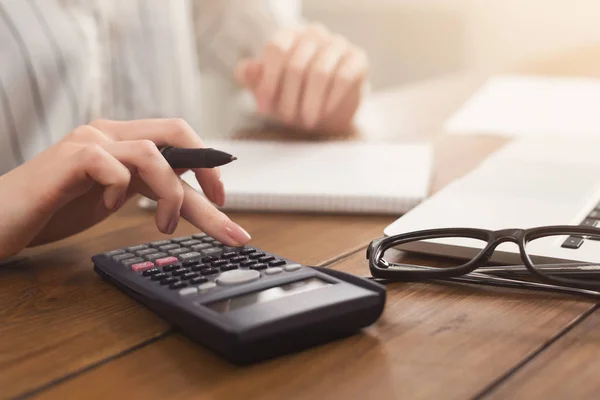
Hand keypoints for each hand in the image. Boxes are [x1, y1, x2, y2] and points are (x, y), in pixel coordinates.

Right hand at [0, 118, 250, 259]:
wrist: (0, 219)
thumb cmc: (54, 208)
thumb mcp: (113, 197)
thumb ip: (145, 187)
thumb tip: (186, 194)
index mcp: (124, 142)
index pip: (180, 142)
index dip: (209, 166)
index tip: (224, 200)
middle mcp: (111, 135)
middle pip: (177, 134)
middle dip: (208, 170)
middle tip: (220, 206)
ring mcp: (89, 143)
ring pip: (154, 153)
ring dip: (170, 194)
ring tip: (163, 225)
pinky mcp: (69, 159)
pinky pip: (113, 166)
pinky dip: (120, 191)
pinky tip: (109, 208)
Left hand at [235, 24, 367, 133]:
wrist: (326, 109)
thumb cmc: (293, 95)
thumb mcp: (268, 89)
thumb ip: (253, 77)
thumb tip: (245, 70)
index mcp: (289, 35)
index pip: (276, 49)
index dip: (268, 81)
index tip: (263, 108)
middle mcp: (314, 34)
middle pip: (296, 65)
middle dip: (288, 99)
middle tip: (287, 120)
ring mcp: (338, 44)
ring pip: (320, 73)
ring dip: (309, 103)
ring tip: (305, 121)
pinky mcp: (357, 58)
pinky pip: (343, 78)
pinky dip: (330, 100)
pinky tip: (323, 113)